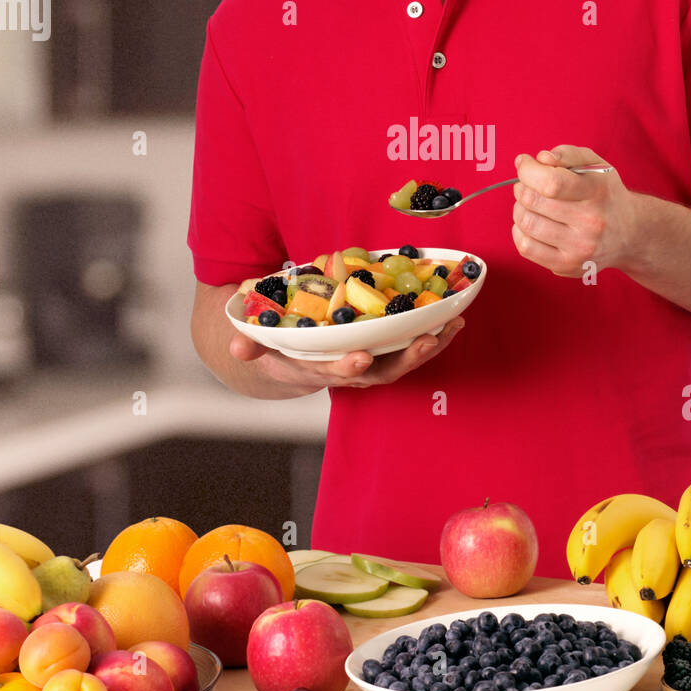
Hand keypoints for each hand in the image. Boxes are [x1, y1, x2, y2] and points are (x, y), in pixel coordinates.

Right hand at [229, 316, 465, 389]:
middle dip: (405, 357)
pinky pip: (412, 344)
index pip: (335, 372)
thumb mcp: (258, 344)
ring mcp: (371, 363)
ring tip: (453, 325)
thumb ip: (249, 344)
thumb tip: (237, 347)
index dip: (347, 367)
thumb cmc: (277, 345)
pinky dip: (434, 334)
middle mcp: (350, 370)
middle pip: (382, 370)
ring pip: (404, 359)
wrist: (292, 357)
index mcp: (319, 368)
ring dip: (429, 345)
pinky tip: (453, 318)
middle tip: (426, 339)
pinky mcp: (385, 351)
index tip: (359, 357)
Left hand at [511, 143, 636, 277]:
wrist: (630, 234)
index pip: (551, 183)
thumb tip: (540, 159)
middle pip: (533, 202)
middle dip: (522, 187)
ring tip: (530, 203)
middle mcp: (590, 223)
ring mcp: (578, 248)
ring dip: (520, 208)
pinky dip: (519, 231)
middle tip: (527, 184)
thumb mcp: (595, 165)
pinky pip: (526, 247)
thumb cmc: (605, 194)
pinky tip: (532, 222)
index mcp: (597, 193)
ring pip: (526, 224)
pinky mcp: (567, 265)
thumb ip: (567, 154)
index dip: (528, 171)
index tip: (524, 164)